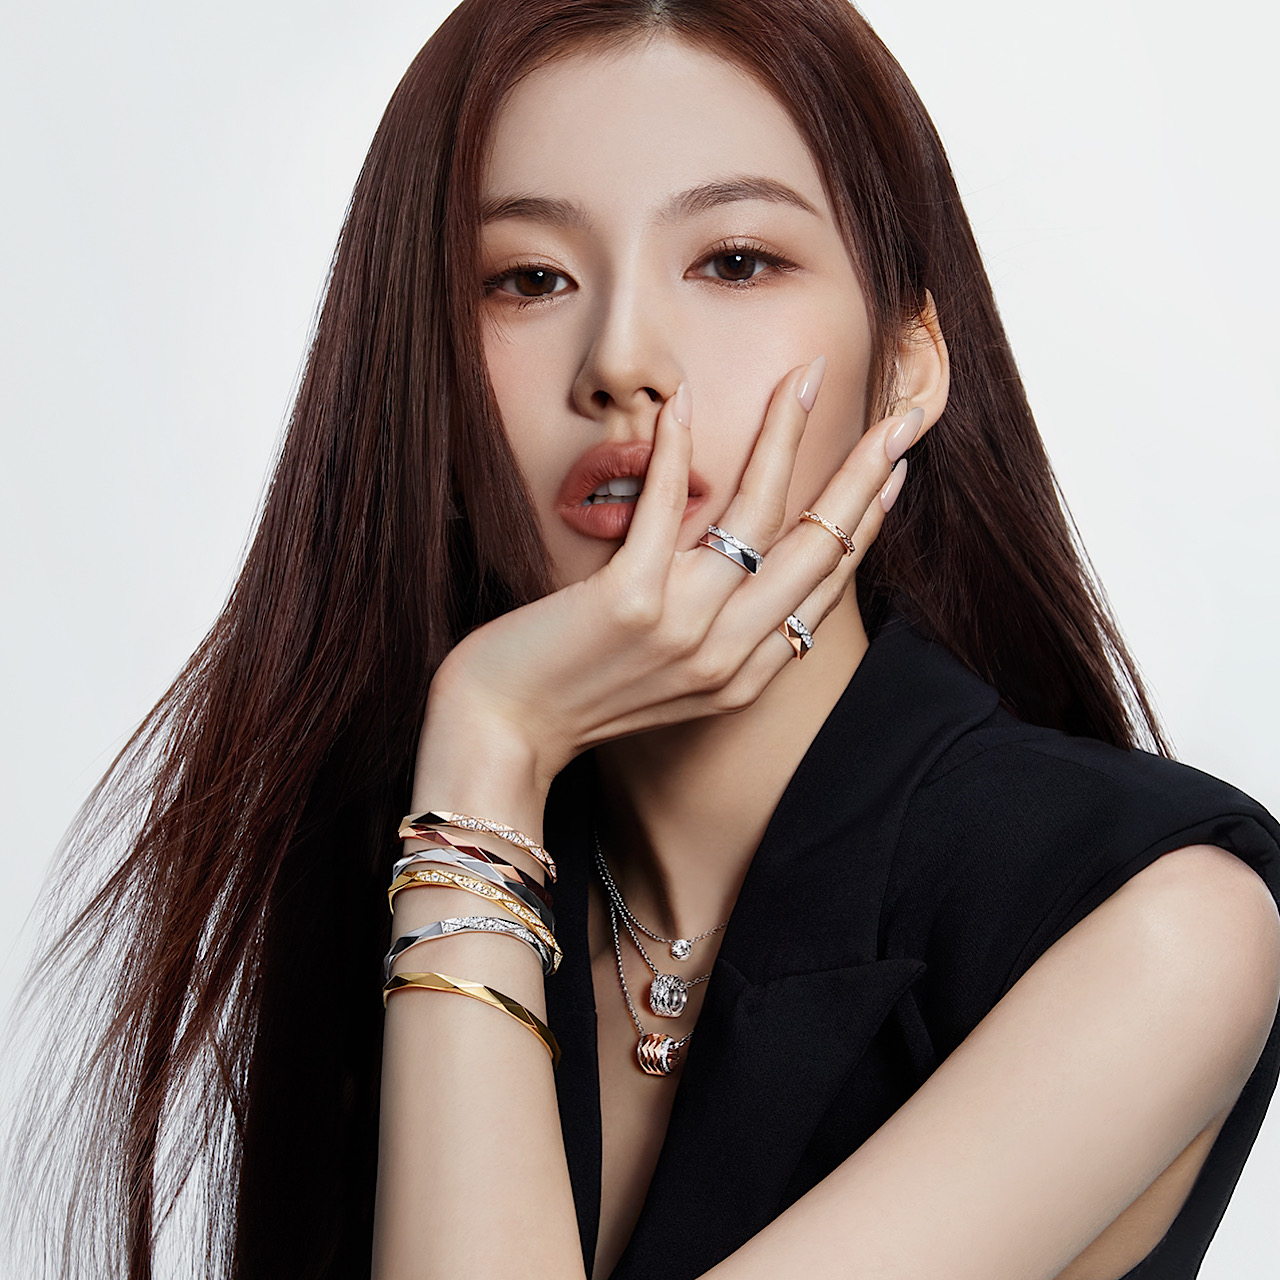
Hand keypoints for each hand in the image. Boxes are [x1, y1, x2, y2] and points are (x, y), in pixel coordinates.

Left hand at [420, 360, 918, 796]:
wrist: (501, 734)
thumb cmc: (572, 694)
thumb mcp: (664, 675)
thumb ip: (709, 628)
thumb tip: (732, 560)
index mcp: (745, 674)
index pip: (825, 586)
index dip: (865, 524)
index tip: (891, 473)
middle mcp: (729, 654)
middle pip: (818, 547)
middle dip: (866, 475)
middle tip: (902, 416)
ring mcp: (684, 629)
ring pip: (759, 517)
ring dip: (784, 438)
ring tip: (802, 380)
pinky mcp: (630, 603)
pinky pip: (668, 511)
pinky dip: (678, 454)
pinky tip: (684, 404)